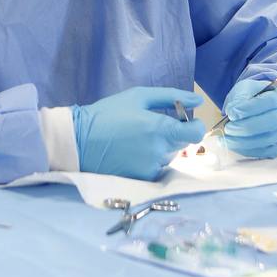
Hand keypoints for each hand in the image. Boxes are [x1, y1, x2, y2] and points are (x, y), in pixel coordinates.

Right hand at [72, 87, 206, 180]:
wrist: (79, 141)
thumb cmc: (108, 114)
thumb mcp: (138, 96)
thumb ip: (171, 97)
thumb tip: (198, 100)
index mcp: (160, 129)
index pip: (196, 133)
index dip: (195, 126)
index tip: (184, 121)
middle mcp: (159, 152)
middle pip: (182, 144)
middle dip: (174, 134)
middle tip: (151, 126)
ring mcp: (150, 168)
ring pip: (169, 156)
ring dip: (162, 148)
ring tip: (138, 139)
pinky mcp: (141, 179)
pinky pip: (157, 168)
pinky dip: (151, 160)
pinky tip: (133, 152)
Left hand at [221, 78, 276, 158]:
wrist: (261, 106)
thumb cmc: (253, 96)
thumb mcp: (246, 88)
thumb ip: (240, 98)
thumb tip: (232, 113)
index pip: (270, 101)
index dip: (250, 108)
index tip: (231, 112)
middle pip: (272, 122)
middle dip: (247, 127)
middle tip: (228, 128)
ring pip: (269, 140)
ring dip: (245, 141)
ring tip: (227, 138)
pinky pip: (266, 151)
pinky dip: (248, 150)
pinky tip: (235, 144)